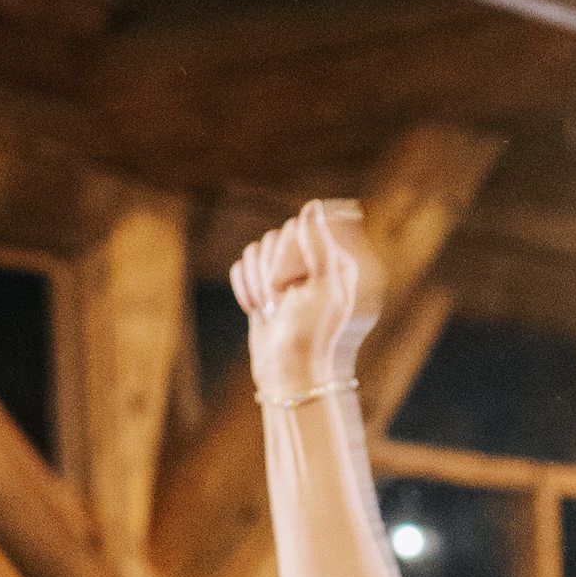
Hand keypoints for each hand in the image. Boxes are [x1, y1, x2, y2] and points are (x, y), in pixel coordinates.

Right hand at [232, 197, 376, 411]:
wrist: (286, 370)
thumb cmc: (310, 332)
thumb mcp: (322, 287)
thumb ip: (318, 244)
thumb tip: (312, 206)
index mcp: (333, 260)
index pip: (296, 229)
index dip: (287, 256)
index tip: (294, 288)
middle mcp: (311, 263)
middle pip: (273, 238)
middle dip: (271, 273)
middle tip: (283, 304)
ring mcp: (286, 274)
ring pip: (256, 251)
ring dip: (257, 283)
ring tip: (272, 310)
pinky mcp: (264, 284)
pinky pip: (242, 266)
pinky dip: (245, 288)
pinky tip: (257, 310)